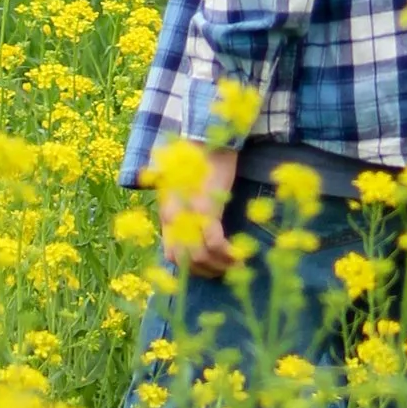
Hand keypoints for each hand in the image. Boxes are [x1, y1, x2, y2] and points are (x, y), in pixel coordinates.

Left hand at [158, 148, 239, 277]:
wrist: (207, 135)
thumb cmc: (201, 161)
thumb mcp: (187, 190)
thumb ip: (187, 213)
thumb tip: (200, 238)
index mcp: (168, 214)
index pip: (172, 256)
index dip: (193, 268)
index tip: (213, 268)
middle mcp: (173, 217)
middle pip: (185, 261)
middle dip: (208, 272)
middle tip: (228, 270)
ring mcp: (187, 213)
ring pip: (199, 257)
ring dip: (219, 266)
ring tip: (237, 264)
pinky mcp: (206, 206)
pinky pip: (213, 242)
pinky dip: (226, 254)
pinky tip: (239, 255)